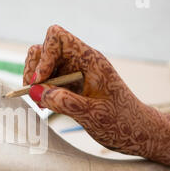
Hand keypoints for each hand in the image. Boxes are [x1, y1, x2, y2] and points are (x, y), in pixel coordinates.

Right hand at [24, 25, 169, 166]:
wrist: (136, 132)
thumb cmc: (122, 122)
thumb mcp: (93, 115)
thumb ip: (65, 102)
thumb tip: (36, 92)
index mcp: (90, 60)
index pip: (57, 37)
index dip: (44, 55)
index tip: (41, 80)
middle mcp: (79, 62)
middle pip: (44, 49)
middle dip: (34, 69)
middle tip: (33, 92)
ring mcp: (73, 74)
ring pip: (42, 65)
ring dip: (34, 81)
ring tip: (38, 101)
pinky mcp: (69, 86)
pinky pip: (46, 81)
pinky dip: (39, 91)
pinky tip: (44, 106)